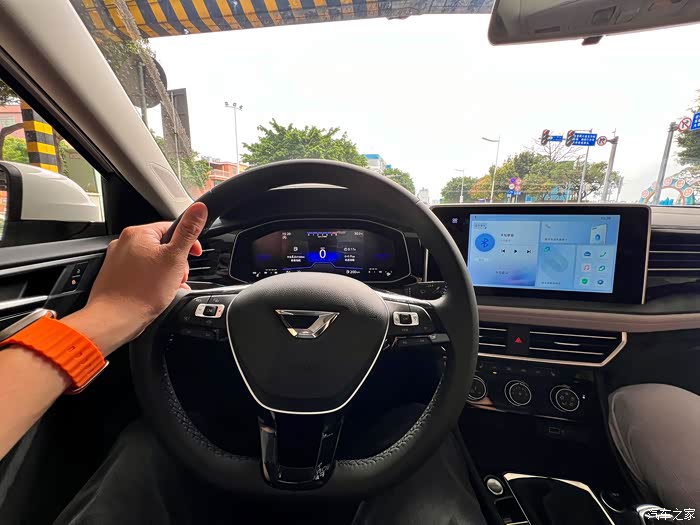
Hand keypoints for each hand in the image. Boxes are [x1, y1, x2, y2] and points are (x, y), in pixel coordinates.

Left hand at [63, 203, 207, 355]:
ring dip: (166, 273)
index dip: (188, 243)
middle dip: (176, 262)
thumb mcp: (175, 258)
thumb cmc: (142, 292)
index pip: (172, 228)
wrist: (115, 319)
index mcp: (138, 233)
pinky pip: (141, 273)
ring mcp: (118, 260)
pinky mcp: (116, 276)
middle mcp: (124, 243)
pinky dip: (152, 281)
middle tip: (179, 277)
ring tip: (167, 288)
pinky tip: (156, 294)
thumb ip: (188, 232)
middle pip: (162, 245)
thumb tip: (199, 209)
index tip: (195, 256)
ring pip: (152, 261)